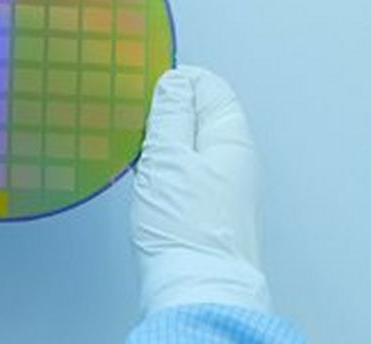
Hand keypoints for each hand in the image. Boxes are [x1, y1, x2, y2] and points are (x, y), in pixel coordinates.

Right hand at [130, 66, 270, 313]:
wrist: (196, 288)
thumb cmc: (185, 226)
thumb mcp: (169, 158)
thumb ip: (171, 114)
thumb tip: (175, 81)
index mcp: (231, 137)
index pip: (209, 86)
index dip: (176, 81)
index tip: (146, 91)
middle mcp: (234, 157)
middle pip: (201, 114)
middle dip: (167, 112)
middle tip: (137, 124)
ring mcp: (223, 183)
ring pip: (191, 143)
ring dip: (164, 141)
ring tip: (139, 152)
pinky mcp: (209, 206)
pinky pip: (187, 170)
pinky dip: (167, 166)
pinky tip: (149, 179)